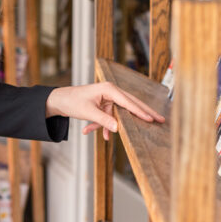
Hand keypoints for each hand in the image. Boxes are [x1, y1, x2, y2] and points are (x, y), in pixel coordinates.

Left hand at [46, 82, 164, 140]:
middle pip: (131, 104)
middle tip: (160, 120)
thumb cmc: (73, 102)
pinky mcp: (103, 104)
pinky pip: (108, 116)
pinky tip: (88, 131)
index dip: (140, 111)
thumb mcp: (88, 112)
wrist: (59, 100)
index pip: (128, 102)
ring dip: (113, 125)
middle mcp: (111, 91)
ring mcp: (107, 98)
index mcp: (109, 89)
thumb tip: (118, 129)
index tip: (152, 119)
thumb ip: (104, 121)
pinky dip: (102, 125)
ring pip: (118, 113)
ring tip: (120, 133)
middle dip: (144, 113)